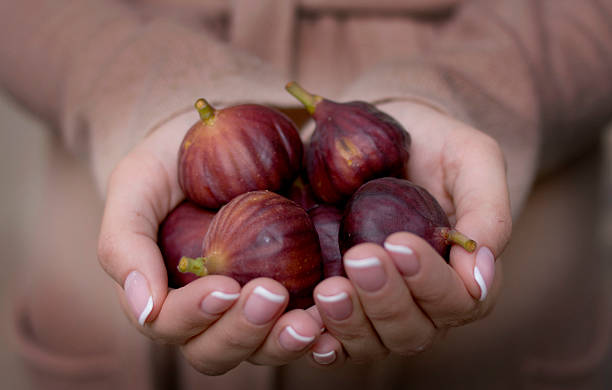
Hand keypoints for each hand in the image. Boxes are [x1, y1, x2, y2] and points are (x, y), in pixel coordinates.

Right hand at [97, 111, 320, 374]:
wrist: (228, 131)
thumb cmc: (173, 159)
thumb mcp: (137, 184)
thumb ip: (124, 242)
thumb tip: (143, 308)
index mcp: (164, 291)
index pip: (169, 325)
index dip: (194, 314)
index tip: (225, 285)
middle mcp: (208, 308)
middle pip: (216, 350)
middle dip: (243, 332)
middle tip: (272, 295)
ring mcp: (253, 303)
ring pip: (262, 349)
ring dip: (284, 343)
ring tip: (312, 321)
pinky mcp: (295, 290)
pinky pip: (307, 327)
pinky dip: (323, 335)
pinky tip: (336, 326)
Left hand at [306, 101, 510, 365]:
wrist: (378, 135)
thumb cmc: (434, 145)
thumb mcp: (472, 158)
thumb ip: (488, 211)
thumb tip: (481, 275)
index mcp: (461, 275)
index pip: (458, 301)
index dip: (431, 282)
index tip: (399, 244)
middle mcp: (421, 302)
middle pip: (412, 329)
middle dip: (386, 299)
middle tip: (359, 257)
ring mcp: (376, 306)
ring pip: (371, 342)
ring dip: (350, 322)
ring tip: (328, 290)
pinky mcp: (339, 301)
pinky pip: (331, 338)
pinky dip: (319, 337)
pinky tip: (303, 326)